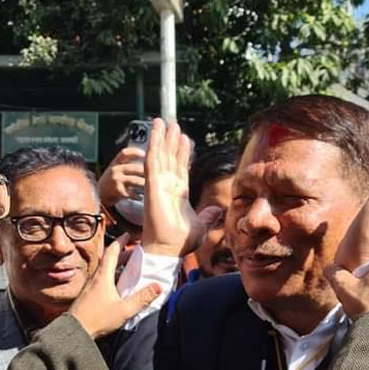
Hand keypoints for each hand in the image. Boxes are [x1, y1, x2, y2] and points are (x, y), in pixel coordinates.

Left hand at [70, 236, 161, 338]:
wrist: (75, 331)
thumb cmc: (96, 319)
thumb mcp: (124, 309)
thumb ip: (142, 298)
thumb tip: (158, 287)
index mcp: (103, 276)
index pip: (112, 252)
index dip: (121, 241)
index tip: (128, 235)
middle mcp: (96, 278)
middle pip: (109, 260)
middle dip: (122, 254)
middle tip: (134, 253)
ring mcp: (91, 286)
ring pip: (105, 270)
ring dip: (117, 266)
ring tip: (129, 269)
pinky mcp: (89, 295)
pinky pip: (102, 280)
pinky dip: (112, 277)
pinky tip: (119, 287)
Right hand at [98, 147, 146, 205]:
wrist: (98, 195)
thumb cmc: (110, 182)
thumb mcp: (115, 169)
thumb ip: (126, 164)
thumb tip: (145, 160)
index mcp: (115, 163)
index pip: (125, 153)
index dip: (136, 152)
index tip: (145, 154)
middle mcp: (115, 170)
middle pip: (135, 167)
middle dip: (147, 171)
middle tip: (155, 174)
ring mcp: (117, 180)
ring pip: (136, 180)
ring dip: (145, 184)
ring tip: (151, 186)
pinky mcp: (118, 191)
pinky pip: (133, 193)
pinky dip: (138, 195)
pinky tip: (141, 197)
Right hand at [141, 118, 217, 256]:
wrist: (168, 248)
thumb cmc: (180, 241)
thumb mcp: (201, 225)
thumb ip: (208, 216)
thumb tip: (216, 209)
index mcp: (178, 193)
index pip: (180, 168)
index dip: (182, 152)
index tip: (184, 138)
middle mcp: (167, 186)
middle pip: (169, 157)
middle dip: (170, 140)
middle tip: (172, 123)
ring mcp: (158, 184)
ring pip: (160, 155)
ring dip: (161, 137)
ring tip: (163, 121)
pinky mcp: (152, 184)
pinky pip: (153, 160)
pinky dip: (154, 144)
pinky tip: (156, 131)